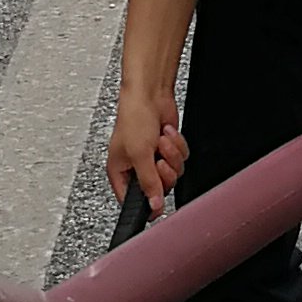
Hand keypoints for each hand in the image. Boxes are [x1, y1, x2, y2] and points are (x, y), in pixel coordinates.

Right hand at [107, 83, 185, 209]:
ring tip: (161, 141)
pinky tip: (166, 134)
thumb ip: (148, 183)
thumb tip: (154, 205)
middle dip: (164, 172)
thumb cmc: (134, 118)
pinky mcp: (168, 150)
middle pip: (160, 188)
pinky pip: (181, 159)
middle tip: (159, 159)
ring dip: (171, 155)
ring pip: (173, 173)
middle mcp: (137, 168)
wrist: (150, 95)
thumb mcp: (139, 155)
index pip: (133, 201)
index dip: (147, 204)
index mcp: (120, 173)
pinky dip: (177, 145)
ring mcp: (153, 159)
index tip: (158, 205)